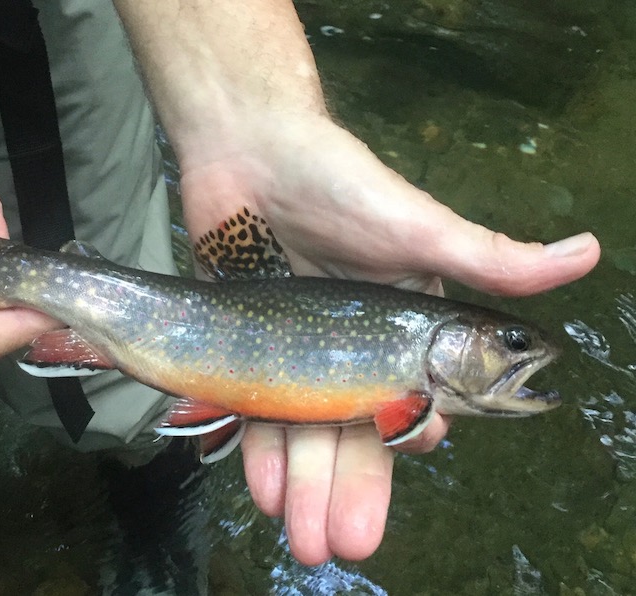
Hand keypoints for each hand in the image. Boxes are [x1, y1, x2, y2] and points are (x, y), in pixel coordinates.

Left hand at [113, 0, 598, 564]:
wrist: (247, 153)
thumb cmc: (339, 184)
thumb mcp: (415, 225)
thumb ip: (487, 258)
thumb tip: (586, 253)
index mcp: (401, 331)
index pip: (413, 395)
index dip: (412, 429)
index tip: (412, 447)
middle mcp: (350, 351)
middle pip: (353, 432)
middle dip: (348, 489)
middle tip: (338, 546)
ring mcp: (296, 354)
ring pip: (302, 433)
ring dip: (302, 487)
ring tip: (301, 539)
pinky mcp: (247, 349)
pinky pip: (252, 410)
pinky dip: (256, 449)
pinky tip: (261, 490)